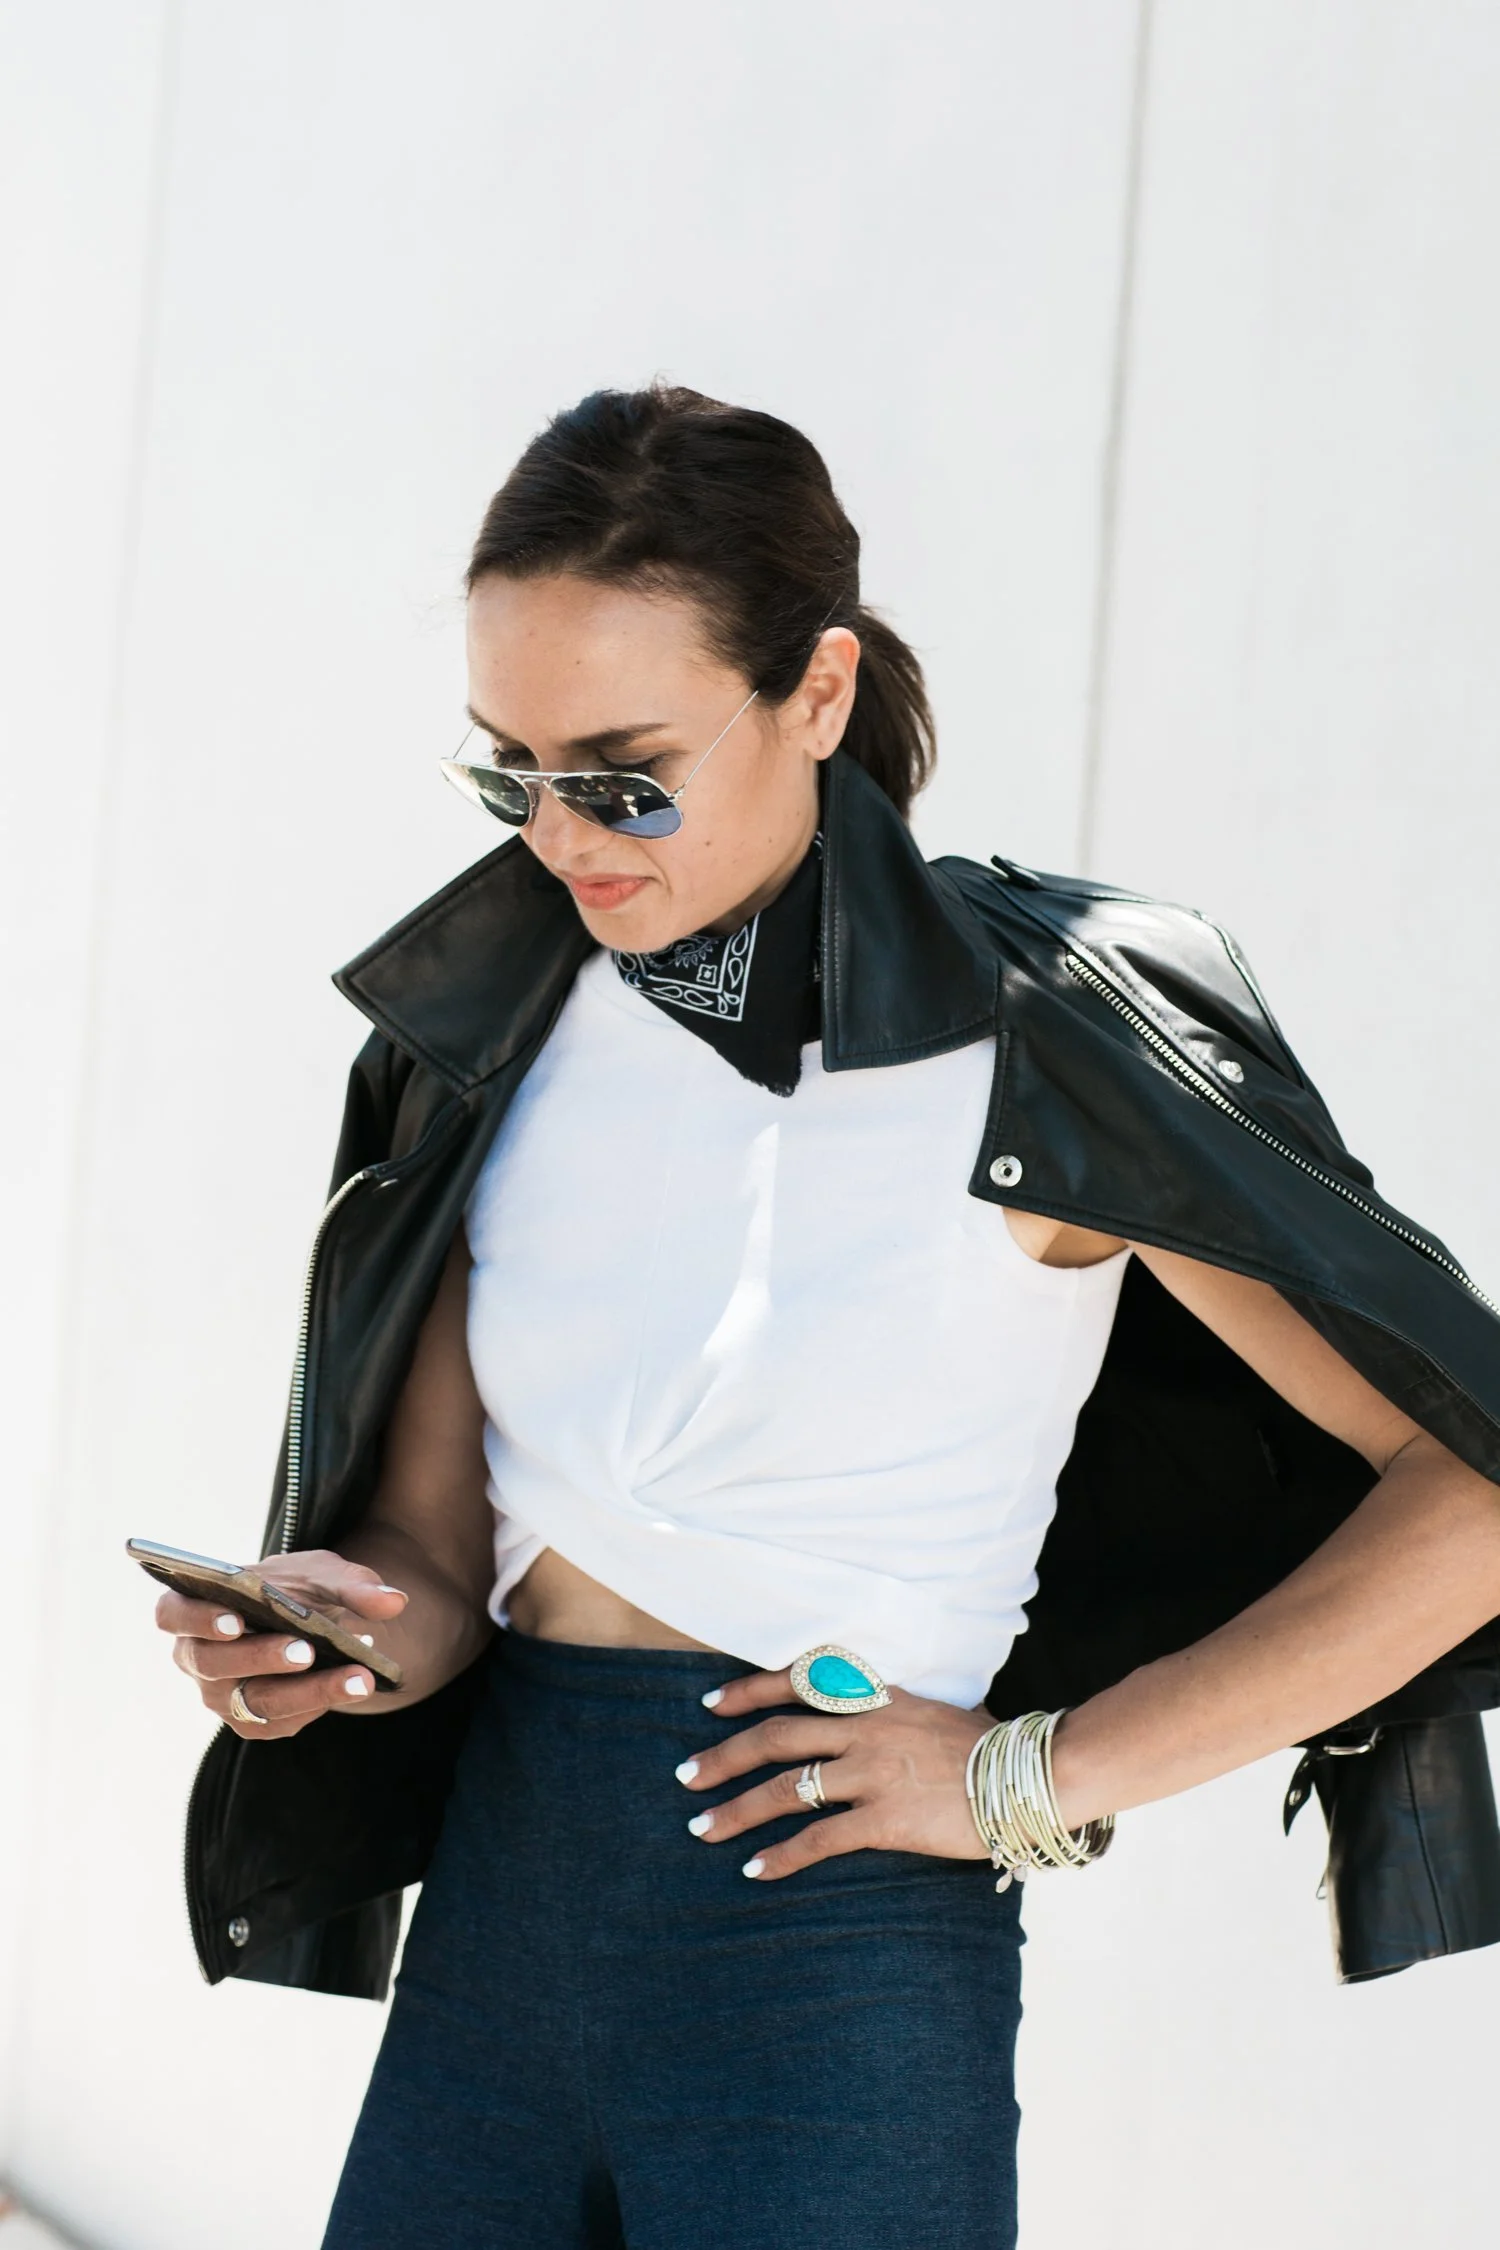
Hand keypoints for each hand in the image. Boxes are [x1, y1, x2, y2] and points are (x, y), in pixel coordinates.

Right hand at [157, 1549, 408, 1740]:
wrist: (308, 1619)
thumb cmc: (297, 1589)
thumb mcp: (325, 1574)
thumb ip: (355, 1586)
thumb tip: (394, 1602)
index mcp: (191, 1608)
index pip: (173, 1614)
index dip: (198, 1618)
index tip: (236, 1618)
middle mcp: (196, 1657)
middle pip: (215, 1665)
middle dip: (262, 1658)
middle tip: (306, 1650)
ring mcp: (220, 1697)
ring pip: (255, 1702)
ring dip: (307, 1690)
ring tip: (356, 1676)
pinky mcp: (251, 1723)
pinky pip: (281, 1722)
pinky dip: (319, 1703)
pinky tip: (354, 1684)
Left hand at [677, 1667, 991, 1879]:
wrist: (1030, 1776)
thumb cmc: (987, 1747)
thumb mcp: (932, 1710)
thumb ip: (891, 1712)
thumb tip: (863, 1719)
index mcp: (877, 1696)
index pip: (798, 1682)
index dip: (748, 1691)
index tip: (710, 1704)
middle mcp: (866, 1729)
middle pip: (776, 1737)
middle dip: (724, 1756)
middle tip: (687, 1777)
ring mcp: (874, 1773)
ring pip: (787, 1788)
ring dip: (738, 1810)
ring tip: (702, 1828)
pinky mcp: (886, 1819)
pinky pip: (819, 1839)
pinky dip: (781, 1856)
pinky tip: (755, 1870)